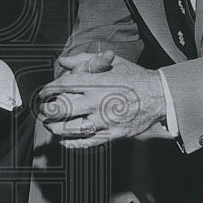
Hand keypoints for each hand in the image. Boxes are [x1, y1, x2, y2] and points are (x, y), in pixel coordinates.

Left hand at [38, 54, 169, 147]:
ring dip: (55, 128)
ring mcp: (104, 120)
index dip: (48, 90)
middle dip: (48, 110)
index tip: (43, 93)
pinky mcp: (112, 134)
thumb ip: (85, 60)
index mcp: (96, 83)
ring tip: (50, 125)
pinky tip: (64, 141)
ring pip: (71, 128)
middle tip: (43, 110)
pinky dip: (72, 143)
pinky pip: (87, 142)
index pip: (63, 86)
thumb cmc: (135, 77)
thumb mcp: (112, 62)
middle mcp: (97, 102)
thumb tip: (63, 61)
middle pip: (62, 108)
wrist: (159, 96)